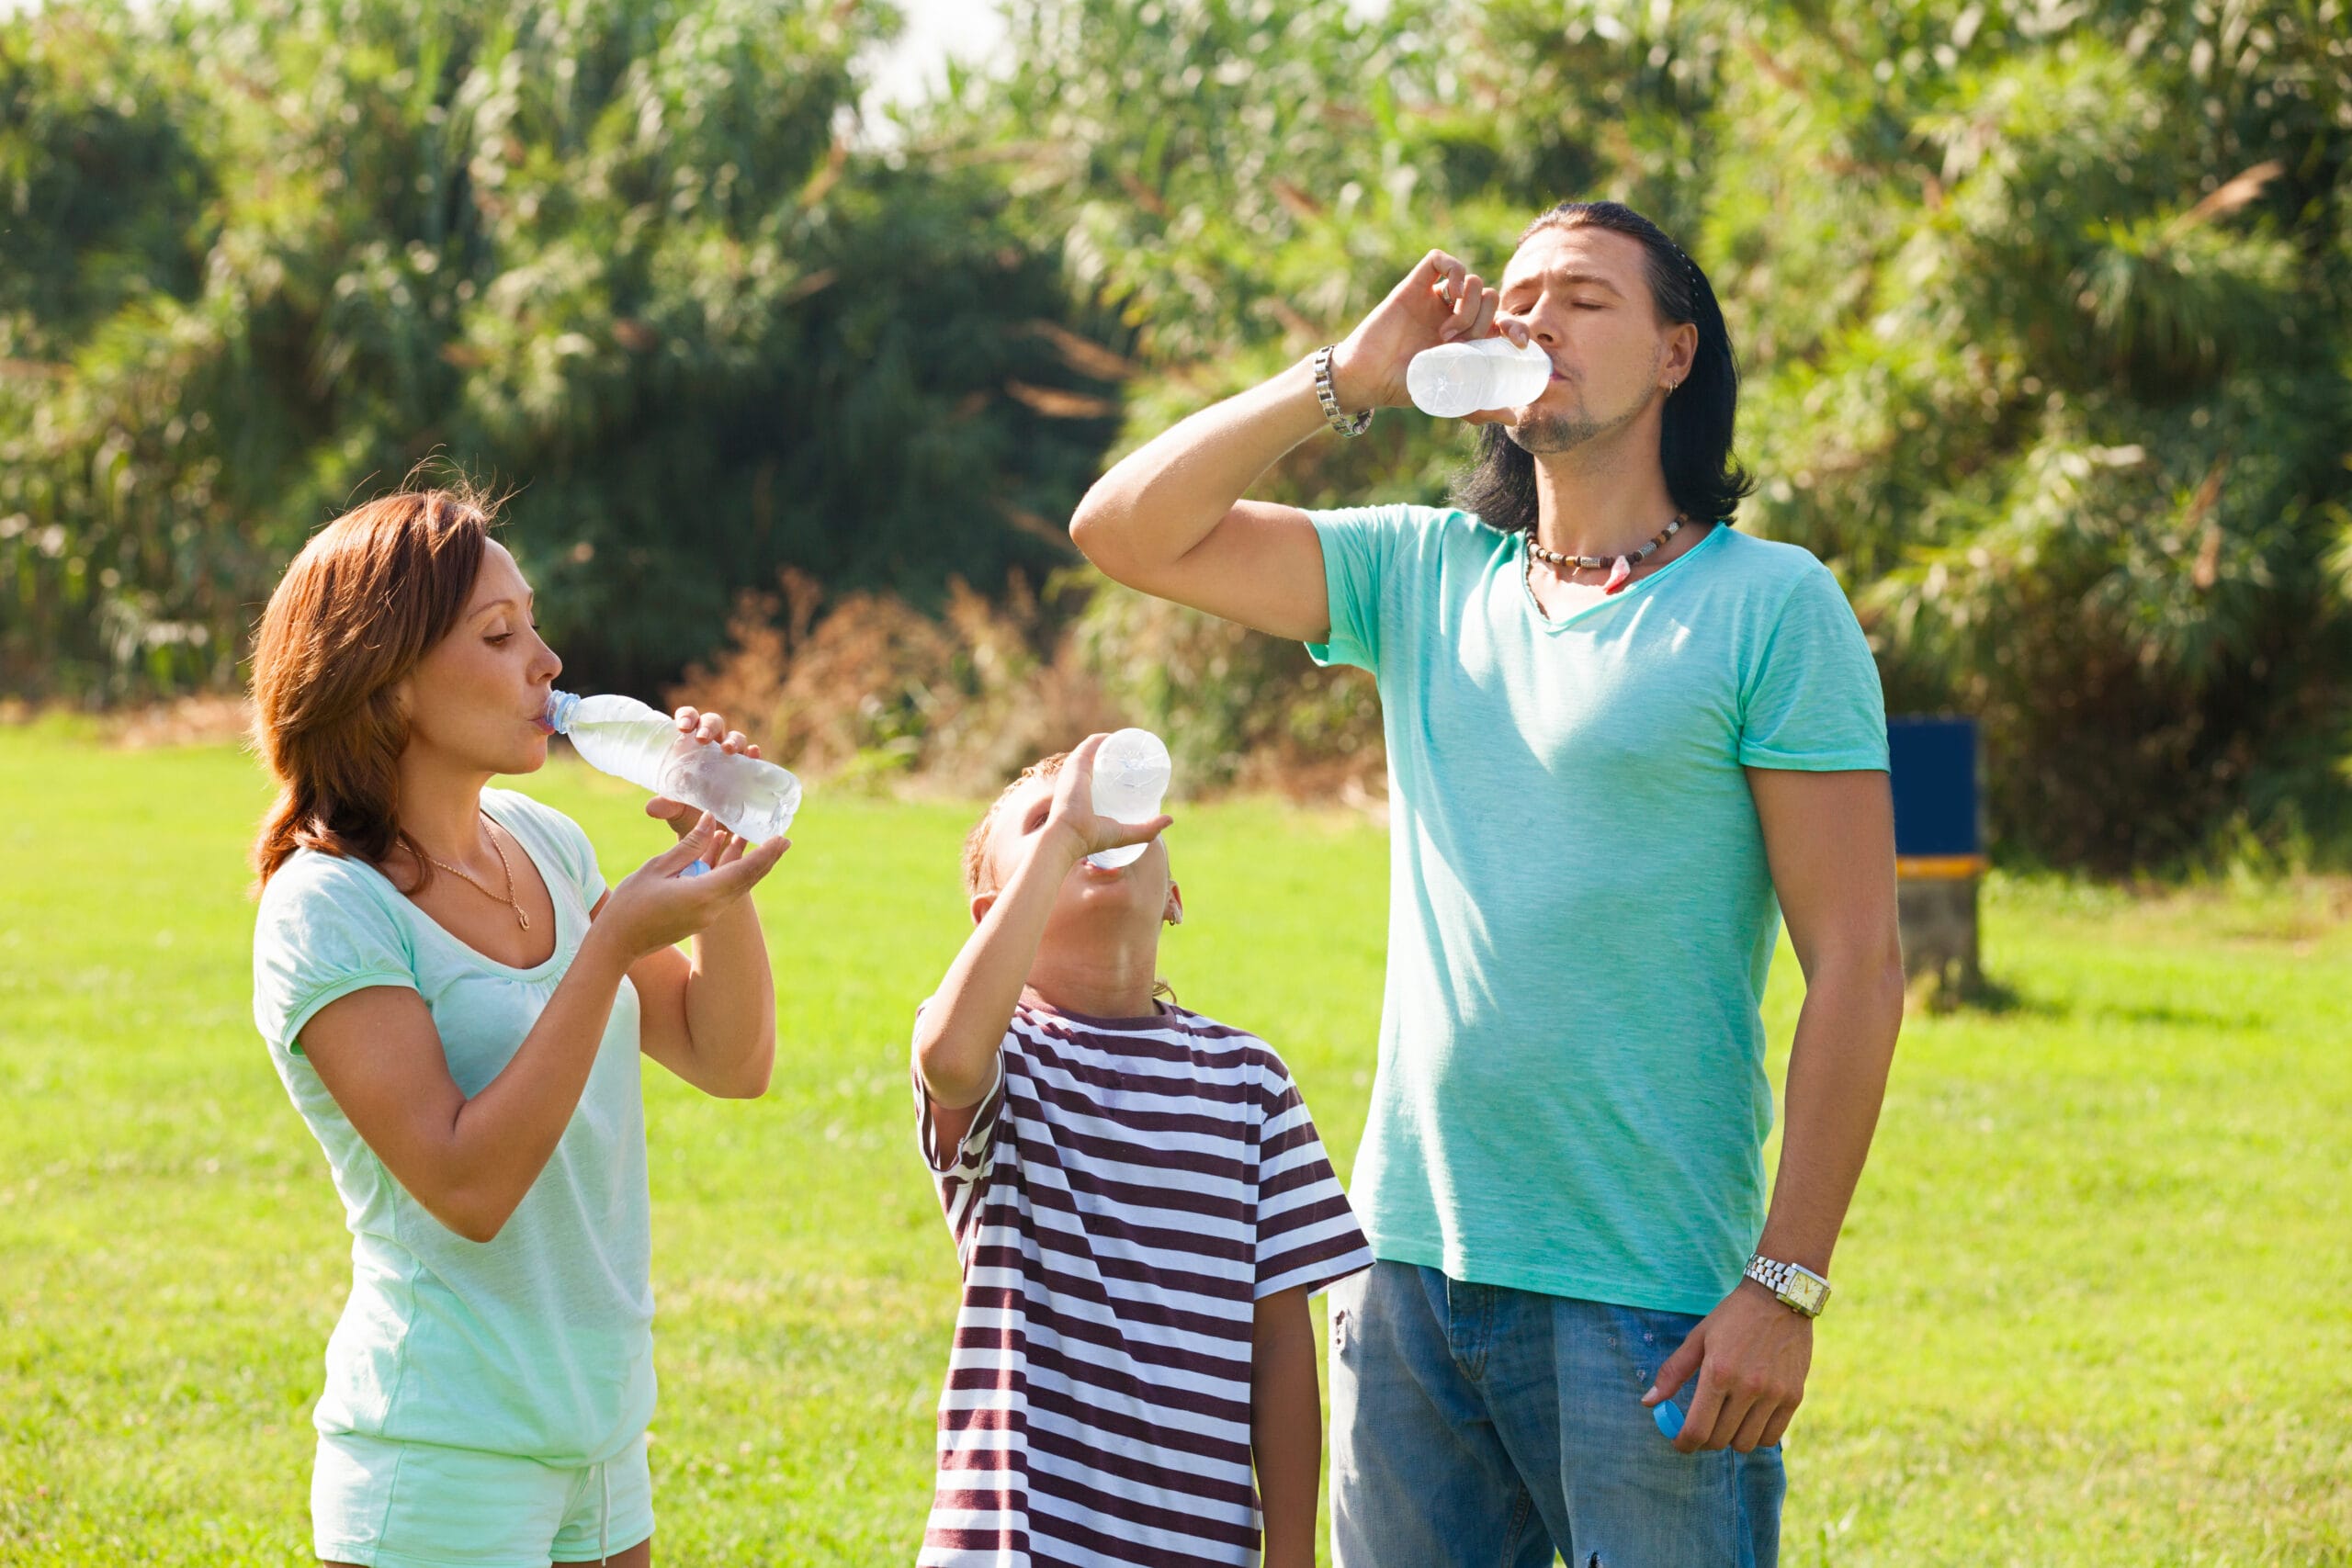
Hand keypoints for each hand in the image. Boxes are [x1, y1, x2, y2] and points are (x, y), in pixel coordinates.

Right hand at [593, 813, 788, 963]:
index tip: (783, 839)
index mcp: (703, 895)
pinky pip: (721, 890)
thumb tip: (710, 821)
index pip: (744, 872)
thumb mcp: (657, 867)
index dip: (766, 855)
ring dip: (745, 862)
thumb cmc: (630, 905)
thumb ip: (689, 845)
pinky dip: (726, 870)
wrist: (617, 944)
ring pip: (735, 885)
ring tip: (753, 838)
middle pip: (746, 880)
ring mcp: (707, 916)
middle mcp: (712, 909)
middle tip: (784, 839)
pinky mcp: (700, 918)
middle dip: (767, 859)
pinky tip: (721, 849)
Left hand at [645, 706, 761, 841]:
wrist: (709, 833)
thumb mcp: (674, 810)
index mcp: (689, 746)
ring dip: (733, 739)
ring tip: (728, 750)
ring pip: (736, 737)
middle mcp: (711, 747)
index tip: (683, 727)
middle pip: (713, 723)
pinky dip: (753, 754)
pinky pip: (753, 758)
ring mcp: (731, 758)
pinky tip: (753, 754)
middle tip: (702, 739)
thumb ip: (665, 806)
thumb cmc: (687, 812)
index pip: (689, 720)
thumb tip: (652, 807)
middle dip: (709, 726)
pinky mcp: (747, 772)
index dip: (687, 716)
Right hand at [1040, 732, 1173, 864]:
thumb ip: (1147, 830)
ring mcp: (1076, 770)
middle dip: (1118, 757)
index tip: (1135, 770)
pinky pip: (1092, 743)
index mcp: (1084, 795)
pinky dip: (1106, 738)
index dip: (1117, 771)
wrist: (1070, 833)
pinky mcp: (1076, 763)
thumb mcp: (1125, 833)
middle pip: (1100, 762)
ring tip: (1133, 745)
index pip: (1100, 777)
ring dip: (1114, 744)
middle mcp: (1078, 780)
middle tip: (1137, 758)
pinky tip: (1120, 736)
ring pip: (1097, 750)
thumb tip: (1170, 819)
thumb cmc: (1092, 836)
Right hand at [1326, 249, 1532, 414]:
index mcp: (1465, 339)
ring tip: (1447, 331)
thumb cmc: (1405, 387)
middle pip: (1489, 299)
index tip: (1519, 343)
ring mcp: (1434, 300)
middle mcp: (1453, 316)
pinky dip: (1455, 270)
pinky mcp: (1414, 286)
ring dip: (1470, 305)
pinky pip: (1440, 260)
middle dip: (1485, 320)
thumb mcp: (1449, 398)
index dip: (1516, 326)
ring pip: (1472, 280)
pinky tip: (1452, 293)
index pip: (1502, 321)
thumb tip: (1512, 419)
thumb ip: (1478, 407)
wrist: (1369, 377)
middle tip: (1462, 344)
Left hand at [1643, 1279, 1813, 1453]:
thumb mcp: (1698, 1338)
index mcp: (1718, 1372)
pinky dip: (1756, 1436)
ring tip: (1726, 1423)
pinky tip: (1748, 1421)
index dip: (1684, 1443)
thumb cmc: (1733, 1318)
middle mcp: (1747, 1387)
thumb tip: (1649, 1402)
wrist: (1779, 1299)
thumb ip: (1673, 1373)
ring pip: (1746, 1444)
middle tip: (1701, 1430)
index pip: (1697, 1429)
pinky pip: (1772, 1437)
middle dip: (1704, 1441)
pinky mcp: (1794, 1397)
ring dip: (1731, 1440)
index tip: (1679, 1442)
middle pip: (1720, 1440)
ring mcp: (1774, 1394)